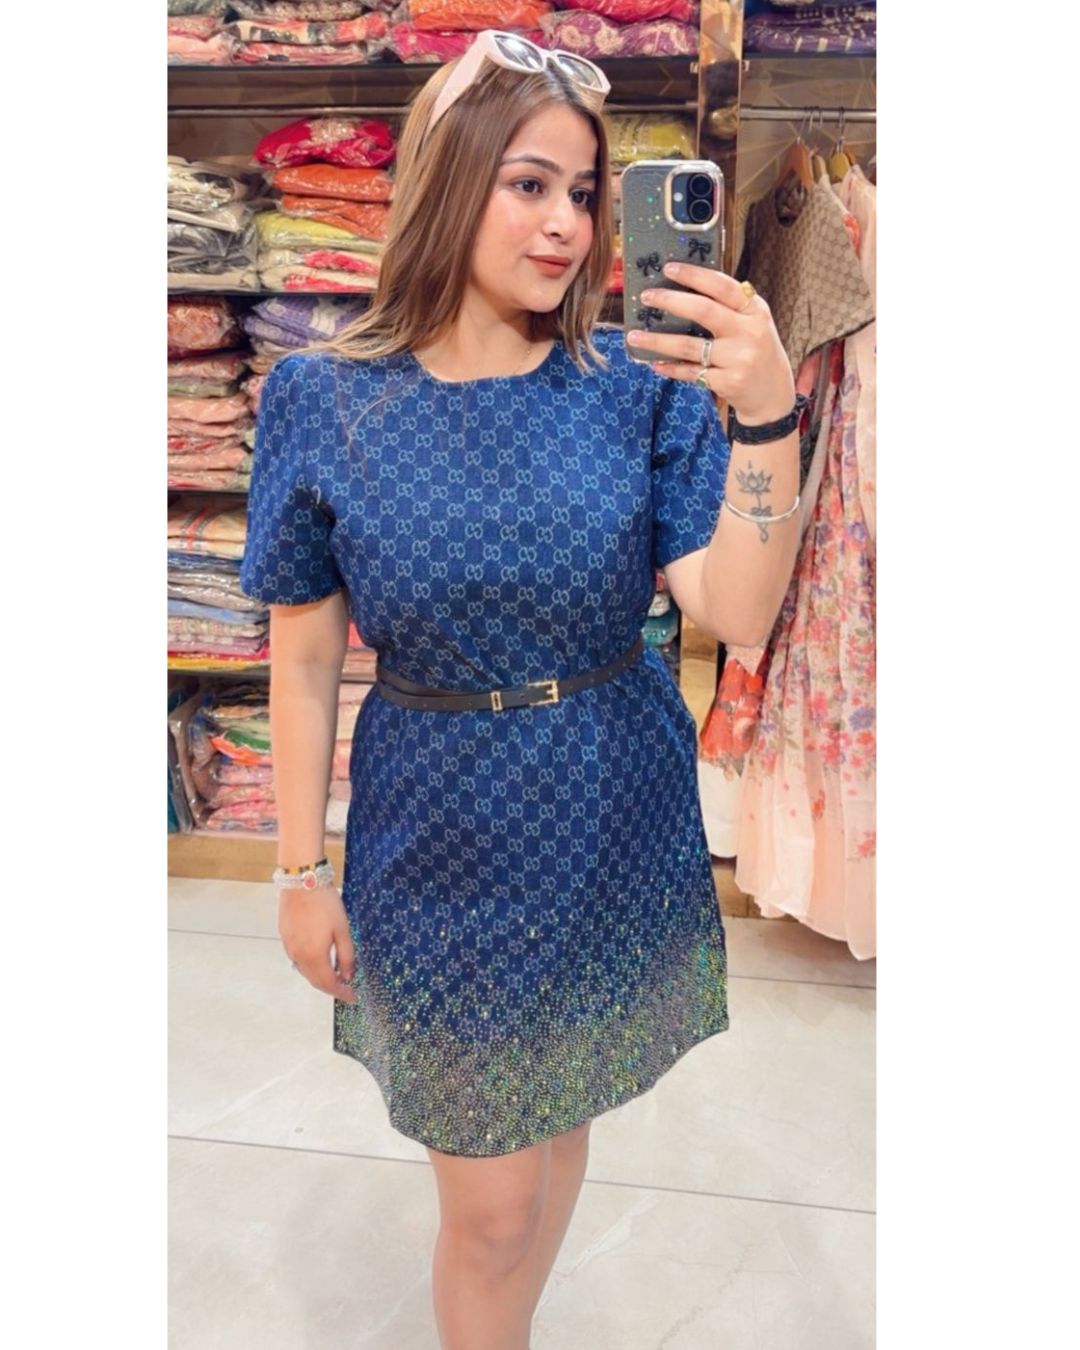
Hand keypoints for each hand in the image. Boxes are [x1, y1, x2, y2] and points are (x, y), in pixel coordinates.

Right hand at [279, 886, 358, 1003]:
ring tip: (336, 975)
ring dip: (320, 977)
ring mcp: (289, 947)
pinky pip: (298, 959)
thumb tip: (349, 975)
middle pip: (315, 981)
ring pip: (305, 971)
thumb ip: (347, 956)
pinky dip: (310, 965)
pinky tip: (320, 958)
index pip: (329, 984)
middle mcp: (298, 956)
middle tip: (346, 989)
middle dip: (331, 987)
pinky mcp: (285, 938)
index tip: (352, 997)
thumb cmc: (325, 903)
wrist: (302, 882)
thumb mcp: (343, 930)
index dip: (342, 993)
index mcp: (314, 956)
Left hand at [625, 261, 795, 423]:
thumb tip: (681, 290)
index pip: (722, 286)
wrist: (773, 395)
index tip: (668, 268)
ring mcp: (739, 359)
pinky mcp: (728, 382)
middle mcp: (749, 332)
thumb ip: (727, 308)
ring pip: (689, 345)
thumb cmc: (756, 352)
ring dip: (657, 340)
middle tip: (646, 297)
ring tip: (634, 336)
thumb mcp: (752, 324)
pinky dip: (670, 368)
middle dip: (671, 301)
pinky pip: (690, 372)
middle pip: (704, 311)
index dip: (694, 275)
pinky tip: (654, 363)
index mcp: (754, 310)